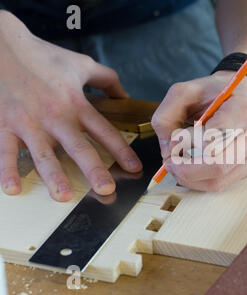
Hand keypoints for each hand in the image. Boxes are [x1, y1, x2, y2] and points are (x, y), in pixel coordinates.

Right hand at [0, 11, 141, 200]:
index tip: (134, 168)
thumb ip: (107, 79)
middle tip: (106, 190)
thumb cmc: (44, 56)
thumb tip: (125, 95)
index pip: (105, 131)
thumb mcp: (82, 64)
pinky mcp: (5, 124)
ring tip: (63, 196)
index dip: (122, 150)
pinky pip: (5, 150)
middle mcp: (56, 116)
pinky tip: (13, 189)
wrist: (3, 46)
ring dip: (53, 176)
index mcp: (76, 104)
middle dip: (94, 170)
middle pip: (79, 147)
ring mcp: (29, 122)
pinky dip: (7, 170)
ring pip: (44, 154)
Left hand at [151, 70, 246, 191]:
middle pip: (217, 166)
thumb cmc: (215, 93)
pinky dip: (202, 180)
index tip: (172, 142)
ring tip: (180, 165)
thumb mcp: (184, 92)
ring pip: (218, 181)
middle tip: (170, 162)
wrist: (244, 94)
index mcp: (243, 110)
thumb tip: (167, 152)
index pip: (210, 139)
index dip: (185, 145)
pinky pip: (223, 184)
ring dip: (191, 178)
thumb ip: (166, 116)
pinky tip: (195, 167)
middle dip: (186, 170)